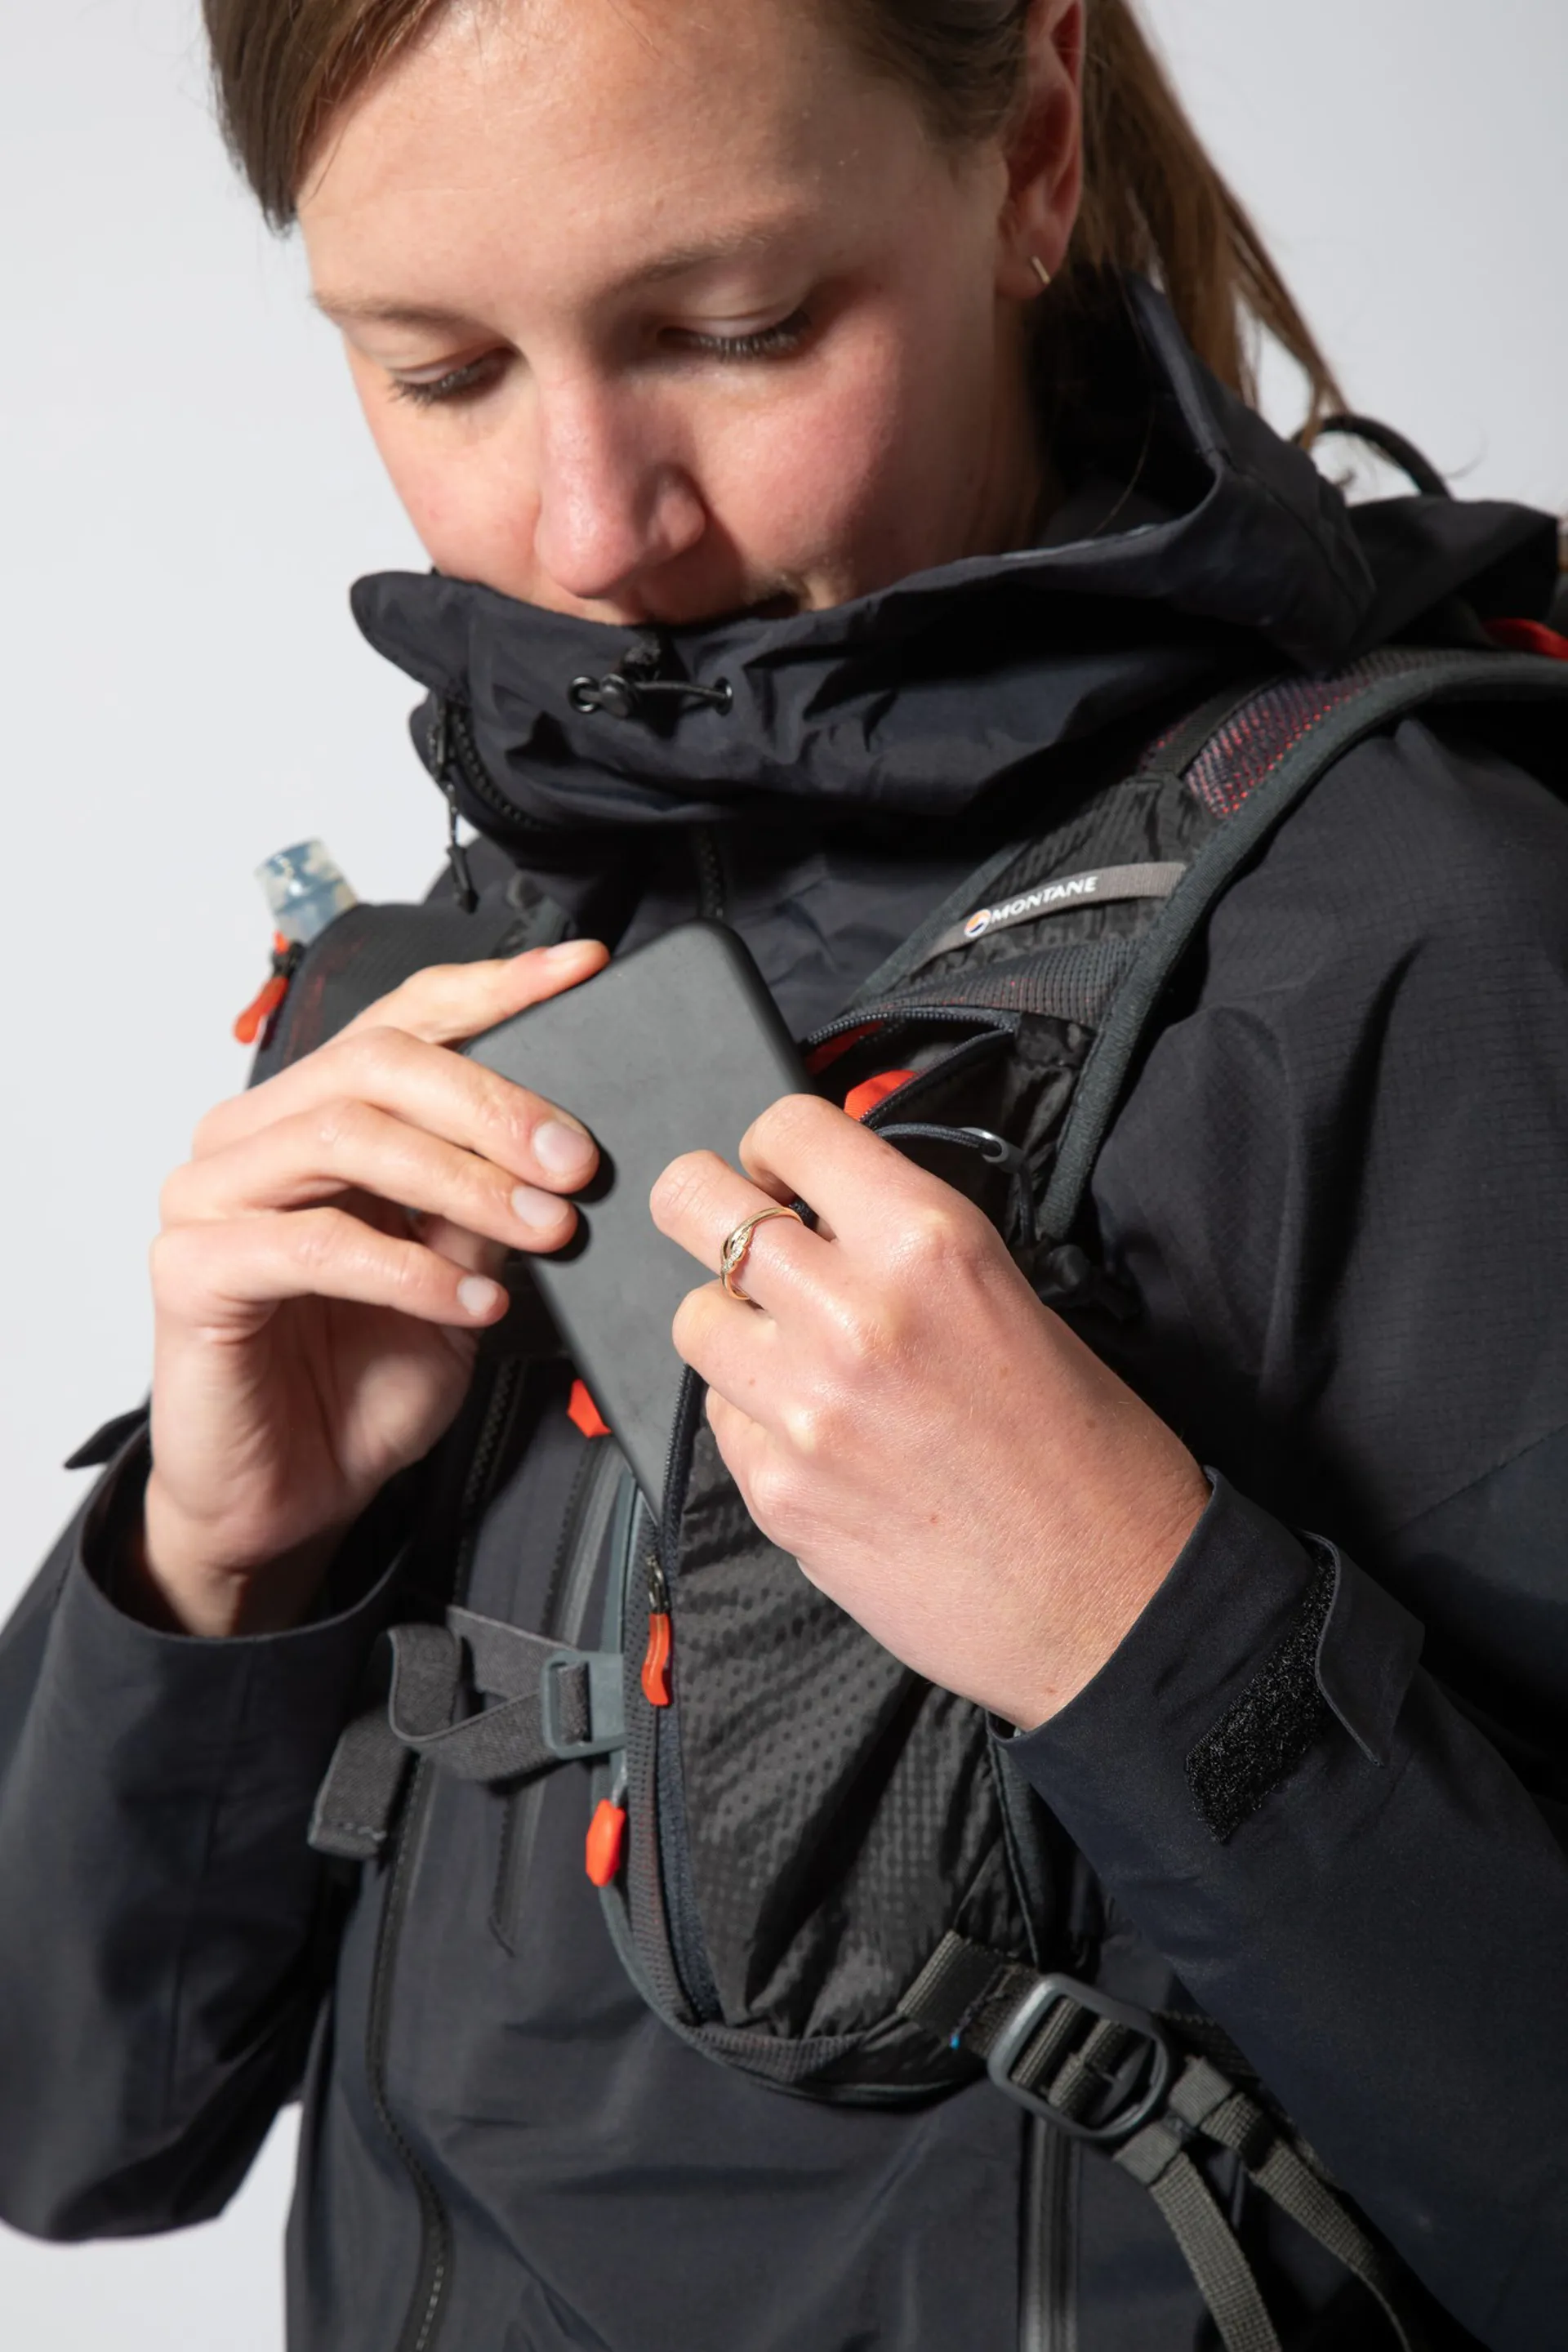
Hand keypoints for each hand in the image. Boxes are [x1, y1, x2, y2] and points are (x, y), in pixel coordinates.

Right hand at [141, 940, 608, 1636]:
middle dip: (493, 1104)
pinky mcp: (192, 1270)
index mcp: (316, 1115)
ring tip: (542, 1228)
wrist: (290, 1498)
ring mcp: (210, 1197)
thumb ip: (486, 1200)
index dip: (493, 989)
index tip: (580, 972)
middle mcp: (253, 1137)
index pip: (403, 1019)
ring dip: (463, 1180)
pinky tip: (474, 1301)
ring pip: (344, 1136)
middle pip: (377, 1064)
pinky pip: (314, 1243)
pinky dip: (410, 1269)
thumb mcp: (459, 1275)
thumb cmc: (361, 1380)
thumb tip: (561, 1136)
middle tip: (575, 1160)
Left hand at [652, 1096, 1207, 1728]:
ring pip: (693, 1319)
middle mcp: (851, 1310)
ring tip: (796, 1359)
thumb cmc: (1090, 1456)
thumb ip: (907, 1249)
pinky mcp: (775, 1491)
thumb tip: (824, 1217)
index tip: (775, 1172)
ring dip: (733, 1329)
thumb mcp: (1012, 1298)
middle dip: (703, 1210)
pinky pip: (720, 1419)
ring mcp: (801, 1405)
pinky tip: (820, 1443)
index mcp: (929, 1242)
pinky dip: (753, 1420)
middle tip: (730, 1233)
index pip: (790, 1128)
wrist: (1110, 1604)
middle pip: (694, 1205)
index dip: (771, 1145)